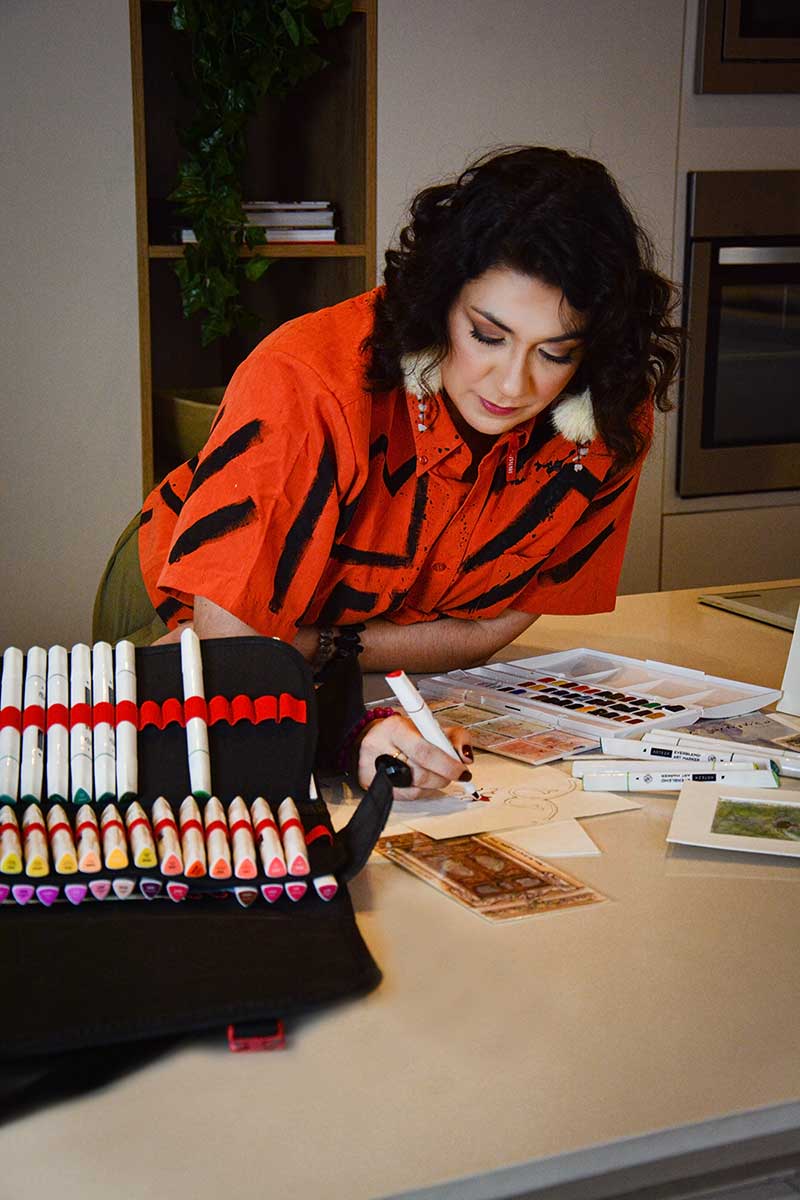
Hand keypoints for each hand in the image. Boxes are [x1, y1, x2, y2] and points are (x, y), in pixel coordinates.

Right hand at [356, 715, 473, 798]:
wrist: (374, 737)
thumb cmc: (405, 732)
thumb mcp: (430, 726)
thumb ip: (453, 737)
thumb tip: (466, 757)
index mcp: (395, 728)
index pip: (424, 751)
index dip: (447, 764)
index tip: (462, 770)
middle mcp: (380, 747)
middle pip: (420, 773)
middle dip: (444, 776)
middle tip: (454, 773)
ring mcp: (372, 769)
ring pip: (414, 787)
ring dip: (435, 784)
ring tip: (439, 774)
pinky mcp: (371, 785)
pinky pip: (407, 796)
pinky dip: (423, 791)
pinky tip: (425, 782)